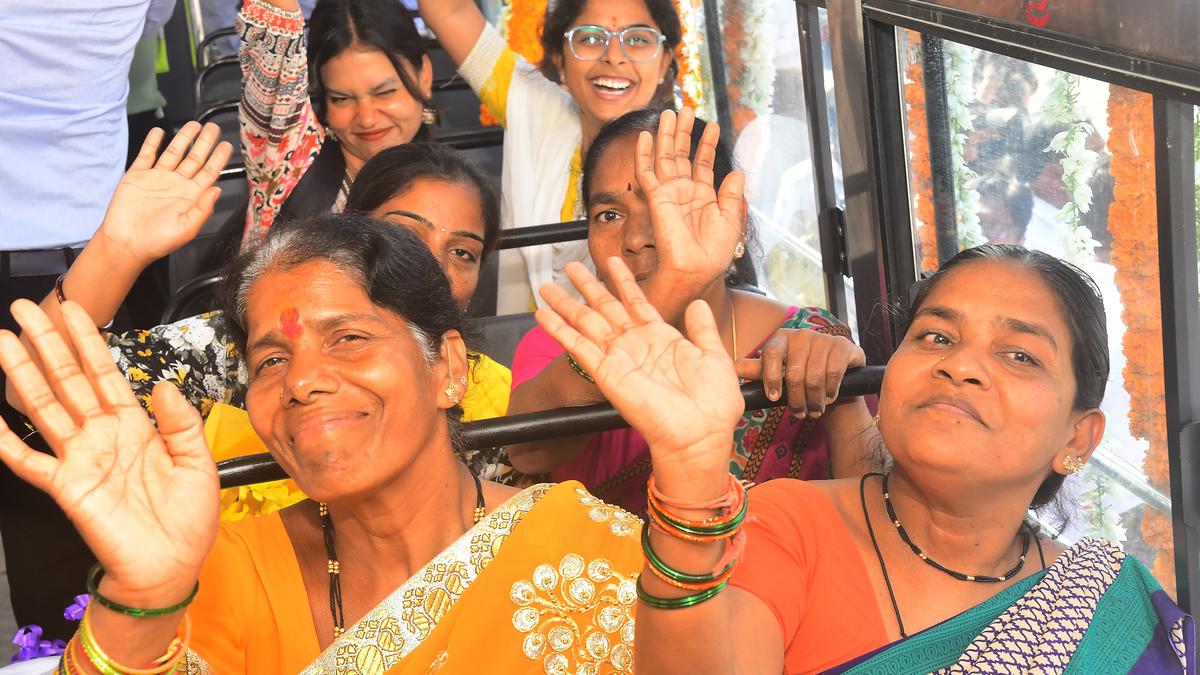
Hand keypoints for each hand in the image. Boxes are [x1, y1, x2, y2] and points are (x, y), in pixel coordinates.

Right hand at [0, 300, 218, 606]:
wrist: (172, 565)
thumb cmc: (188, 517)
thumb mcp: (198, 461)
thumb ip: (181, 421)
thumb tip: (162, 384)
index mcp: (136, 426)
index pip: (105, 373)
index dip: (87, 341)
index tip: (73, 309)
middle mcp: (103, 436)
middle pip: (69, 380)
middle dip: (48, 344)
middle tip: (25, 308)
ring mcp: (81, 459)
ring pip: (46, 407)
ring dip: (24, 375)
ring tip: (3, 342)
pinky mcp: (67, 487)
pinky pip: (29, 461)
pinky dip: (6, 441)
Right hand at [96, 122, 231, 267]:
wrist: (126, 243)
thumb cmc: (157, 241)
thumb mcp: (187, 229)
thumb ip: (203, 209)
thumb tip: (216, 190)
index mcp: (190, 197)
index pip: (209, 172)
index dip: (218, 158)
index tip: (227, 145)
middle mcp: (176, 185)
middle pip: (194, 158)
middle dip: (205, 142)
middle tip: (213, 127)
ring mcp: (157, 178)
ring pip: (173, 153)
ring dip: (183, 138)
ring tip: (193, 124)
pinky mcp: (137, 176)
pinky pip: (146, 155)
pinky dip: (152, 143)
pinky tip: (159, 132)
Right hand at [537, 259, 742, 498]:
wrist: (700, 433)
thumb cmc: (712, 404)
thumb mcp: (714, 357)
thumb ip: (702, 329)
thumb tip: (698, 304)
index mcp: (661, 339)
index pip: (637, 301)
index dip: (623, 281)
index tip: (612, 261)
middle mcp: (636, 345)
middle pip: (605, 307)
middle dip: (587, 285)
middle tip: (569, 266)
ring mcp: (619, 358)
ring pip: (587, 322)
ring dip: (566, 304)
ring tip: (549, 286)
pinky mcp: (606, 373)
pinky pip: (579, 347)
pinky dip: (559, 331)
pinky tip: (543, 315)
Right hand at [638, 108, 745, 297]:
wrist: (695, 268)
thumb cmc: (713, 252)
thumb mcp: (731, 219)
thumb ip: (732, 194)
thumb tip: (736, 171)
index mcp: (702, 196)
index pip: (702, 163)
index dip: (707, 144)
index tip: (713, 126)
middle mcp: (684, 191)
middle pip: (682, 154)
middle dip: (684, 131)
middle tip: (687, 108)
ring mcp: (669, 193)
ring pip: (665, 157)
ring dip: (667, 135)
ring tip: (670, 112)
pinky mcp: (656, 198)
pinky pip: (646, 172)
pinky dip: (644, 154)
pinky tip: (646, 137)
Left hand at [735, 327, 865, 418]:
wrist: (835, 380)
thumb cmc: (800, 377)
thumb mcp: (777, 374)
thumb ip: (758, 371)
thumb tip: (734, 368)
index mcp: (781, 337)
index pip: (770, 354)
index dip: (770, 378)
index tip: (773, 397)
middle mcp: (802, 334)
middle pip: (794, 372)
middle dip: (795, 399)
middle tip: (798, 414)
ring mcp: (824, 339)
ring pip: (814, 377)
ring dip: (813, 400)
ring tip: (813, 411)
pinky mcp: (843, 346)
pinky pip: (833, 373)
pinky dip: (830, 391)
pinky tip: (828, 398)